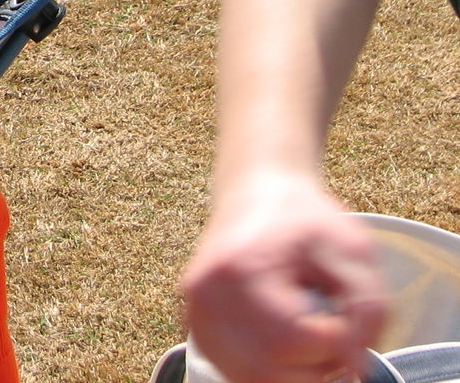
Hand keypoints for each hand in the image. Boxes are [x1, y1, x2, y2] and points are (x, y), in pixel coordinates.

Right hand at [181, 173, 386, 382]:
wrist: (256, 193)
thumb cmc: (307, 222)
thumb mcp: (353, 252)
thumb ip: (366, 311)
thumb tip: (352, 369)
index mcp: (241, 267)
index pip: (292, 339)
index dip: (336, 343)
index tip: (347, 317)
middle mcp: (205, 293)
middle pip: (267, 371)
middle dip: (314, 369)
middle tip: (332, 335)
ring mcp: (193, 311)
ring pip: (248, 379)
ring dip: (291, 375)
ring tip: (309, 340)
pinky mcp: (192, 324)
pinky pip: (235, 373)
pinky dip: (267, 372)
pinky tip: (284, 345)